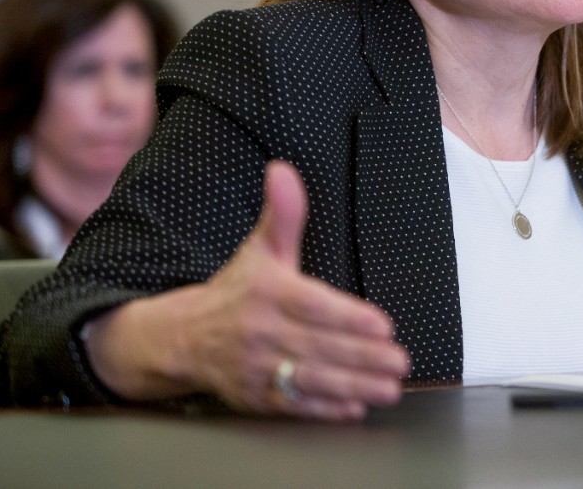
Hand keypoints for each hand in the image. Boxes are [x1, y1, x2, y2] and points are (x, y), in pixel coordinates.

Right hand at [86, 161, 410, 419]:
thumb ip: (283, 214)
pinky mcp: (255, 397)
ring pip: (310, 379)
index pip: (313, 306)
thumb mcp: (261, 248)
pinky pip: (292, 406)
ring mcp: (256, 368)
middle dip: (363, 357)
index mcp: (266, 293)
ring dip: (353, 386)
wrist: (183, 337)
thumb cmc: (236, 290)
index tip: (383, 325)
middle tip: (399, 362)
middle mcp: (260, 332)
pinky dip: (324, 410)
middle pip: (318, 346)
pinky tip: (353, 409)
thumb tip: (283, 171)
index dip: (349, 317)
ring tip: (389, 389)